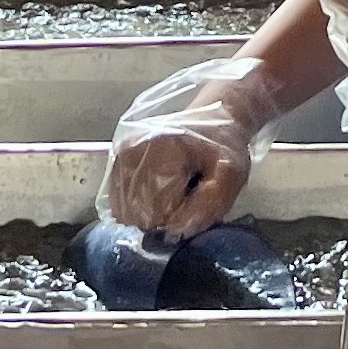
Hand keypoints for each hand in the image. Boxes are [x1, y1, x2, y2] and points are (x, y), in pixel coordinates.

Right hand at [104, 55, 271, 234]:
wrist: (215, 116)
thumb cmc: (224, 146)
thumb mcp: (231, 175)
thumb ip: (208, 206)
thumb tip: (176, 232)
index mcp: (162, 149)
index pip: (156, 212)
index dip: (177, 219)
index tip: (194, 204)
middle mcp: (132, 151)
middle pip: (136, 214)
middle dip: (162, 219)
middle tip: (185, 198)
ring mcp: (120, 155)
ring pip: (124, 211)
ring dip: (150, 213)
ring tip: (172, 192)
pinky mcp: (116, 160)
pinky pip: (118, 202)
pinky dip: (138, 206)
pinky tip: (158, 192)